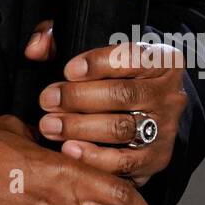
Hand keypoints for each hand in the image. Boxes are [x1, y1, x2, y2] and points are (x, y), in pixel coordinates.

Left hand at [24, 19, 187, 186]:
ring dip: (80, 128)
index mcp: (161, 60)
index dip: (97, 63)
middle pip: (123, 95)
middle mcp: (169, 95)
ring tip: (50, 126)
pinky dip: (95, 157)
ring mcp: (164, 129)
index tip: (68, 70)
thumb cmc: (113, 78)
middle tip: (47, 100)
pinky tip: (70, 149)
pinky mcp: (155, 159)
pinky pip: (125, 162)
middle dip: (79, 98)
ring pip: (122, 128)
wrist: (147, 113)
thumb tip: (35, 48)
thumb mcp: (95, 53)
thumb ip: (61, 42)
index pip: (132, 57)